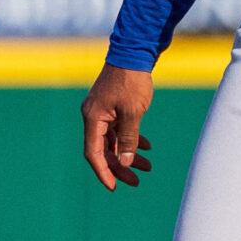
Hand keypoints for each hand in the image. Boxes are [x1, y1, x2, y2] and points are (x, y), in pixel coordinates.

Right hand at [80, 65, 156, 190]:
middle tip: (137, 181)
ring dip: (128, 154)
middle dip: (120, 167)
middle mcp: (94, 117)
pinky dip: (131, 139)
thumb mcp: (133, 112)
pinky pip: (119, 129)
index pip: (94, 153)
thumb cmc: (133, 81)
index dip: (103, 172)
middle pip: (104, 150)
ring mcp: (103, 111)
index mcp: (93, 119)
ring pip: (114, 141)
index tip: (115, 187)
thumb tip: (126, 163)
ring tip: (148, 166)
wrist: (134, 52)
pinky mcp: (113, 107)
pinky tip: (147, 146)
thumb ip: (129, 138)